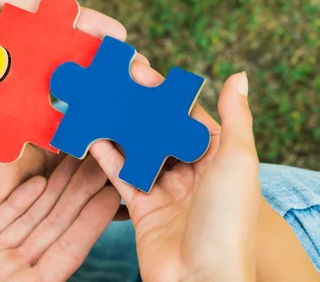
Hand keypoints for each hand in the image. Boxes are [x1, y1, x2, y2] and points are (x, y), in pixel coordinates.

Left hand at [0, 0, 134, 107]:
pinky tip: (37, 133)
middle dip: (75, 66)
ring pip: (15, 86)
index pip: (40, 14)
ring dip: (49, 99)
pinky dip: (7, 120)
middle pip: (37, 54)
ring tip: (87, 114)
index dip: (77, 22)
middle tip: (115, 81)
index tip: (115, 33)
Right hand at [0, 155, 119, 281]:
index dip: (91, 221)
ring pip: (29, 217)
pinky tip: (34, 181)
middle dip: (77, 195)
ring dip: (52, 190)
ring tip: (74, 163)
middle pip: (53, 226)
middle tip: (100, 164)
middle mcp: (12, 272)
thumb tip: (57, 277)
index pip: (69, 249)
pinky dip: (16, 200)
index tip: (113, 195)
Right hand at [90, 72, 259, 280]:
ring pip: (137, 149)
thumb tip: (238, 76)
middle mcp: (191, 172)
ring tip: (99, 102)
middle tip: (114, 80)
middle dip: (138, 105)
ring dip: (119, 126)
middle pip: (160, 129)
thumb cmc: (226, 221)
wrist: (200, 279)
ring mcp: (164, 189)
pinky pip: (121, 175)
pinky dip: (106, 156)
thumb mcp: (237, 161)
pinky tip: (92, 136)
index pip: (188, 115)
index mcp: (218, 158)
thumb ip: (235, 118)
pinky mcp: (141, 207)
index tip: (140, 70)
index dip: (165, 92)